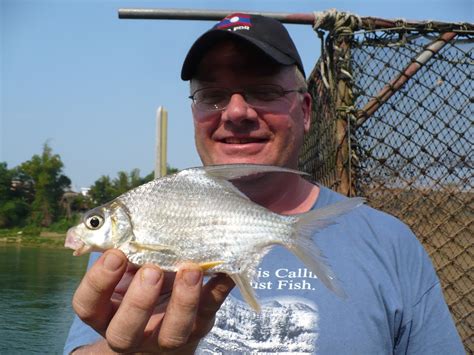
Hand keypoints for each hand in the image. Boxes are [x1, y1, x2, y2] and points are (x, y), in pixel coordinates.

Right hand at [72, 249, 233, 353]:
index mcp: (106, 312)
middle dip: (138, 301)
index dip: (98, 282)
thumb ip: (119, 247)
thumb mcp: (125, 267)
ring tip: (190, 270)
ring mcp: (166, 335)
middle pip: (125, 331)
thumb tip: (110, 217)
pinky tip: (224, 269)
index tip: (115, 253)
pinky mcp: (198, 327)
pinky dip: (218, 288)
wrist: (167, 316)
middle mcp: (131, 332)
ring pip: (172, 334)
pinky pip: (210, 311)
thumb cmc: (139, 281)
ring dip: (182, 301)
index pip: (88, 305)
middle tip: (152, 269)